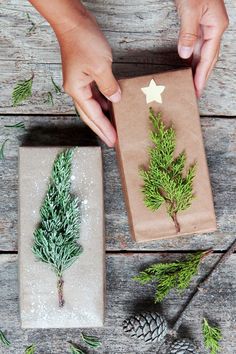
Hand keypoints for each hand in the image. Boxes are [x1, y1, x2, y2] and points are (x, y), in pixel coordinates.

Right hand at [54, 6, 119, 146]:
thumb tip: (115, 100)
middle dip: (101, 128)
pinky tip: (111, 105)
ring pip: (92, 105)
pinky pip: (95, 94)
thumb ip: (109, 86)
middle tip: (112, 141)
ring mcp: (79, 82)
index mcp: (77, 90)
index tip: (113, 140)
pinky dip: (103, 101)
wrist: (73, 22)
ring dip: (103, 116)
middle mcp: (76, 89)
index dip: (104, 128)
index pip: (93, 115)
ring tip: (113, 127)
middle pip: (90, 115)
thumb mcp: (101, 67)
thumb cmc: (83, 41)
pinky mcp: (84, 74)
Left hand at [175, 0, 228, 96]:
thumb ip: (188, 33)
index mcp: (216, 26)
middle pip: (209, 59)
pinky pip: (197, 47)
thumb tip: (185, 55)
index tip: (197, 90)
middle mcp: (214, 29)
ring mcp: (208, 27)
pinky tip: (188, 67)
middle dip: (202, 77)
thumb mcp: (191, 9)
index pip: (209, 57)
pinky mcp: (200, 25)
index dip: (202, 75)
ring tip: (191, 85)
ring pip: (203, 54)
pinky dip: (193, 59)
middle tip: (195, 93)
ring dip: (198, 70)